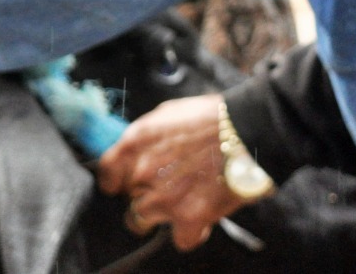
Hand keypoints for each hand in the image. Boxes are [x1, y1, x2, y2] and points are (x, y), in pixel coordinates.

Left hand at [95, 94, 250, 251]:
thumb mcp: (168, 115)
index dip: (115, 180)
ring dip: (158, 216)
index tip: (119, 186)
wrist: (247, 130)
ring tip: (177, 208)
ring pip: (140, 220)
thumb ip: (147, 138)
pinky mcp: (190, 217)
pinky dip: (190, 233)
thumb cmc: (213, 118)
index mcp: (137, 142)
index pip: (108, 171)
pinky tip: (200, 221)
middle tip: (166, 188)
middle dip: (144, 194)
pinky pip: (180, 239)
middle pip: (128, 196)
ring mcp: (164, 196)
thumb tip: (139, 152)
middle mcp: (144, 170)